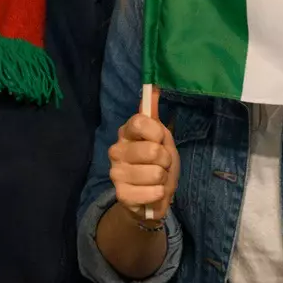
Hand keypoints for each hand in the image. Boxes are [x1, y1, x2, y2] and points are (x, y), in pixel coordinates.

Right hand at [107, 93, 179, 222]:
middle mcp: (117, 150)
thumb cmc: (158, 162)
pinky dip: (159, 192)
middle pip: (152, 150)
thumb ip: (155, 117)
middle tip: (161, 164)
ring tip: (157, 178)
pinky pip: (151, 191)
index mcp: (126, 133)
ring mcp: (116, 173)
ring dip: (163, 177)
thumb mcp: (162, 138)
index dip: (156, 132)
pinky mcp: (121, 194)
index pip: (139, 122)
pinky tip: (154, 192)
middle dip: (166, 159)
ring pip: (155, 172)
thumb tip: (153, 88)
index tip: (160, 140)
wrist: (152, 194)